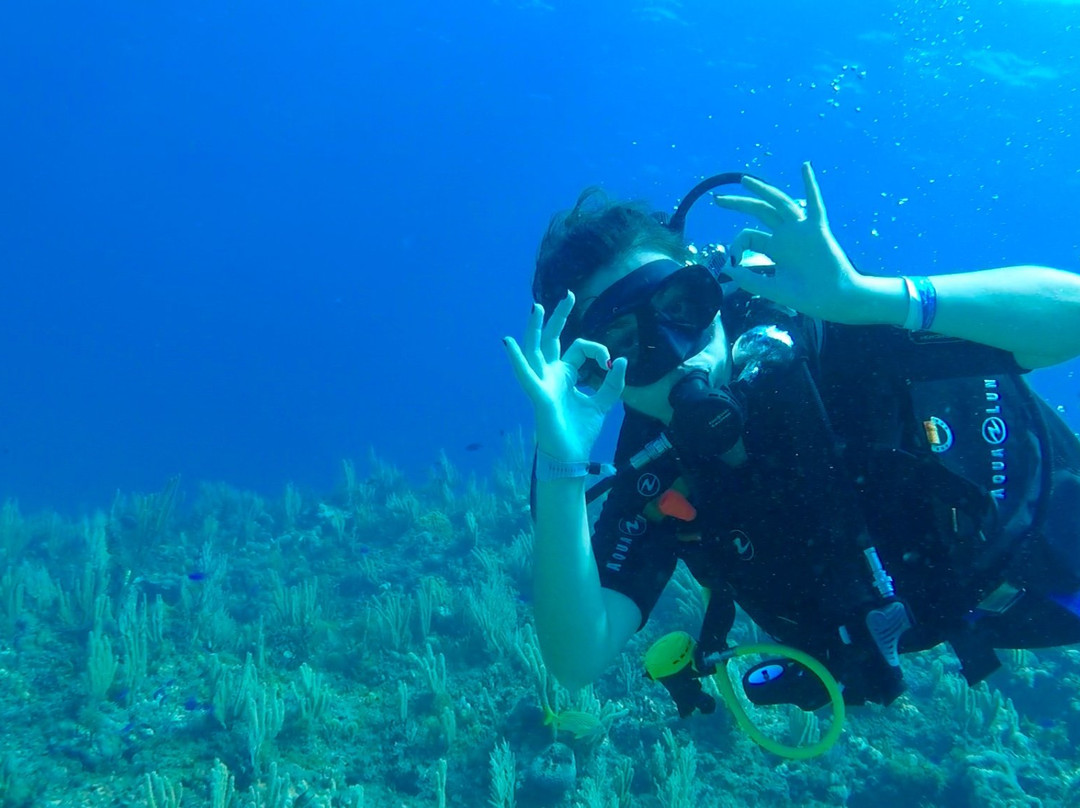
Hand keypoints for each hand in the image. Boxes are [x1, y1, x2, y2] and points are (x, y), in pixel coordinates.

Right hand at [503, 293, 626, 462]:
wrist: (571, 457)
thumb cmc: (580, 431)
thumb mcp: (603, 404)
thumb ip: (612, 384)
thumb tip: (620, 360)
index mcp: (564, 376)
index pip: (579, 349)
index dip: (597, 351)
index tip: (609, 364)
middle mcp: (550, 376)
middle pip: (551, 340)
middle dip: (559, 317)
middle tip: (568, 296)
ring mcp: (542, 384)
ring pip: (535, 351)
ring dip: (535, 329)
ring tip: (537, 308)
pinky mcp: (539, 397)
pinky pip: (526, 376)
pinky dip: (517, 360)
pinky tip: (509, 343)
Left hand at [714, 162, 873, 323]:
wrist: (833, 299)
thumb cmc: (806, 295)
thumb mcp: (770, 288)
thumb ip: (749, 279)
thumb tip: (726, 267)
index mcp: (775, 248)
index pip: (749, 236)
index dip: (736, 245)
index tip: (731, 260)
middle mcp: (786, 235)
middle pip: (759, 212)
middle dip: (738, 204)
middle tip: (717, 199)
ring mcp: (801, 230)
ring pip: (779, 203)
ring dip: (762, 190)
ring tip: (744, 180)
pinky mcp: (817, 229)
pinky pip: (814, 203)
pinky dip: (810, 185)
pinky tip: (804, 167)